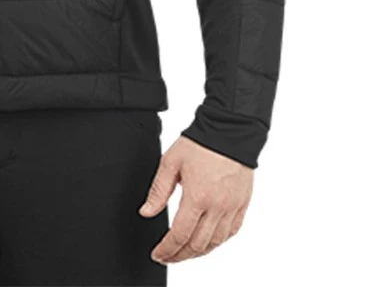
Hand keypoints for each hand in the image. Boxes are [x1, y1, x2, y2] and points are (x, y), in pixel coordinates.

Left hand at [140, 135, 252, 263]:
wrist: (229, 131)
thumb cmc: (200, 144)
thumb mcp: (171, 163)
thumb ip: (158, 191)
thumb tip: (146, 212)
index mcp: (197, 197)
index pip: (180, 235)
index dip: (167, 249)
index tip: (158, 254)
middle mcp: (217, 207)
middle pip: (197, 245)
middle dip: (179, 255)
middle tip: (167, 257)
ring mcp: (232, 207)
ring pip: (215, 243)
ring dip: (198, 253)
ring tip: (184, 253)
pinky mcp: (242, 204)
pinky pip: (231, 232)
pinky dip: (218, 242)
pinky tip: (207, 242)